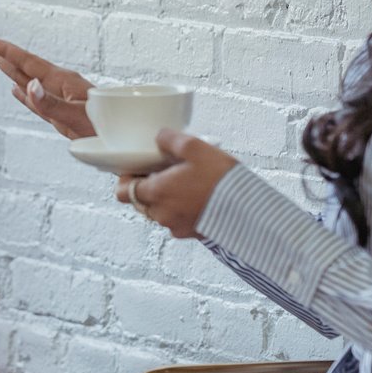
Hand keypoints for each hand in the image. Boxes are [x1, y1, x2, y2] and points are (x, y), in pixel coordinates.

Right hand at [0, 35, 96, 139]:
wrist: (127, 144)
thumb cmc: (106, 132)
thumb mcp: (77, 119)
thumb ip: (50, 104)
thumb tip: (27, 86)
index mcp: (63, 82)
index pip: (28, 63)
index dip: (6, 52)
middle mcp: (60, 87)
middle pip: (25, 67)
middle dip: (3, 55)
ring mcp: (61, 99)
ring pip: (29, 81)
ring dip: (10, 70)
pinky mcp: (63, 113)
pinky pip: (37, 100)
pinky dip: (24, 94)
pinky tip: (16, 90)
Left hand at [114, 130, 239, 239]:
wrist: (248, 210)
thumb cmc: (220, 179)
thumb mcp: (195, 148)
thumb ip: (170, 140)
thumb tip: (159, 138)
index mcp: (155, 192)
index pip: (123, 191)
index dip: (126, 180)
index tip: (138, 169)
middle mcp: (161, 213)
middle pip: (140, 202)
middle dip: (148, 188)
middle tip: (164, 173)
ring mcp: (175, 226)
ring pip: (159, 212)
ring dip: (166, 199)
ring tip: (185, 184)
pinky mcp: (191, 234)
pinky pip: (177, 221)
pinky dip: (181, 210)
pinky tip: (197, 197)